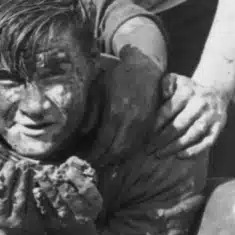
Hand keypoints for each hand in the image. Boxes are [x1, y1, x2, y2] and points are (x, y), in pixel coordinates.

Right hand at [0, 159, 42, 234]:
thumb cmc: (6, 217)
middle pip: (1, 194)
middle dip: (6, 176)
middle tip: (11, 162)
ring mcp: (13, 220)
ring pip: (16, 197)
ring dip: (20, 179)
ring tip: (23, 165)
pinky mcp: (27, 222)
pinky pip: (29, 201)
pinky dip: (30, 187)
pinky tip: (32, 176)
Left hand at [33, 157, 102, 230]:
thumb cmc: (82, 213)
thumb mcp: (88, 201)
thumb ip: (81, 184)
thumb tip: (72, 161)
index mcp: (94, 206)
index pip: (88, 191)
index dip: (78, 179)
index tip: (68, 169)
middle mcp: (83, 215)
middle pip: (70, 196)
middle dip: (58, 182)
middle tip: (48, 169)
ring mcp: (67, 222)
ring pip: (56, 203)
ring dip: (47, 188)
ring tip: (40, 176)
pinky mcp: (53, 226)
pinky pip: (45, 210)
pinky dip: (40, 199)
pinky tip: (35, 190)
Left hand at [89, 48, 163, 163]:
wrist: (144, 68)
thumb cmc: (117, 77)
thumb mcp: (98, 89)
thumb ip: (91, 112)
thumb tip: (83, 133)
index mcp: (115, 112)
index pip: (104, 142)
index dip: (94, 154)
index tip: (85, 160)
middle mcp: (131, 120)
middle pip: (117, 150)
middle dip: (104, 160)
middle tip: (93, 165)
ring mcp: (143, 123)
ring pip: (130, 150)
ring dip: (116, 159)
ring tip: (104, 162)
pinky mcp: (151, 123)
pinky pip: (139, 143)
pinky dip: (128, 152)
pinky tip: (119, 153)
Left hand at [149, 73, 229, 158]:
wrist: (216, 92)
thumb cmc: (187, 89)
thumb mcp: (176, 79)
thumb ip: (167, 83)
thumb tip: (164, 94)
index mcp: (188, 91)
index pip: (170, 109)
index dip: (157, 123)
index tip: (147, 135)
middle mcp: (201, 104)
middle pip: (180, 124)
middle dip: (163, 138)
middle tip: (149, 149)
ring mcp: (211, 116)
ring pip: (193, 134)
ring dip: (176, 146)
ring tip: (160, 154)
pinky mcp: (219, 127)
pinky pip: (207, 141)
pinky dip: (195, 150)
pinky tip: (181, 156)